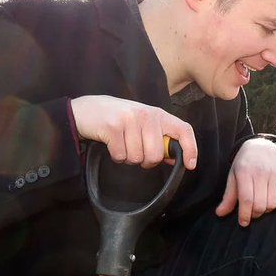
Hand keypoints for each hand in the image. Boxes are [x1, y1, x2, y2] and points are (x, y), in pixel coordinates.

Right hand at [70, 94, 197, 169]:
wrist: (84, 110)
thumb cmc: (117, 119)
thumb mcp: (142, 123)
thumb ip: (159, 137)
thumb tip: (176, 158)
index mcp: (158, 114)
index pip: (183, 129)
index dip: (190, 148)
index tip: (189, 165)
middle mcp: (146, 115)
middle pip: (156, 154)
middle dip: (146, 162)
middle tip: (137, 153)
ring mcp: (129, 120)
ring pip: (137, 158)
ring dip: (128, 158)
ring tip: (122, 144)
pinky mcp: (112, 128)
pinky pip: (121, 156)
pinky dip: (116, 156)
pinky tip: (111, 144)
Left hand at [216, 138, 275, 225]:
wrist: (264, 147)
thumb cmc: (245, 164)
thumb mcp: (233, 176)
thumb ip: (228, 196)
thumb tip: (219, 214)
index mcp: (245, 172)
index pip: (246, 199)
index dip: (244, 215)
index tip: (243, 222)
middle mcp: (262, 173)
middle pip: (260, 205)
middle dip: (254, 214)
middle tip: (250, 213)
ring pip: (272, 205)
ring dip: (265, 211)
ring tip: (260, 205)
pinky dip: (275, 205)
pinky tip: (269, 200)